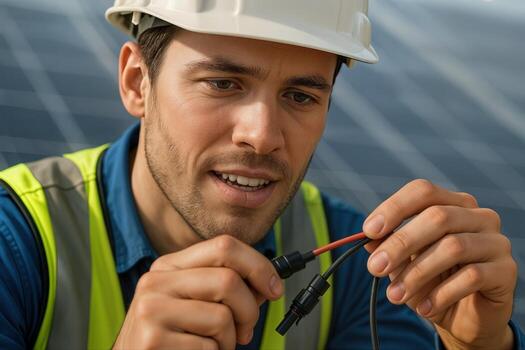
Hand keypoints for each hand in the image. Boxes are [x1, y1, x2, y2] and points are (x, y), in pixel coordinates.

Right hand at [113, 235, 282, 349]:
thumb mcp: (194, 301)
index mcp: (170, 265)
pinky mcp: (152, 341)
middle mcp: (156, 281)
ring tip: (214, 346)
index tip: (274, 288)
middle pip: (228, 280)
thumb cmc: (172, 336)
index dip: (258, 265)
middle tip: (245, 330)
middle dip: (249, 310)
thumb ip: (226, 287)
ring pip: (222, 317)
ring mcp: (151, 310)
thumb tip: (268, 282)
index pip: (224, 246)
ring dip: (229, 340)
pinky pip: (208, 347)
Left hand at [363, 179, 516, 349]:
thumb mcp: (403, 262)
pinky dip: (441, 293)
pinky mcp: (506, 270)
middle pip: (436, 216)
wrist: (464, 317)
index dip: (394, 208)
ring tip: (394, 295)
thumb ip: (387, 246)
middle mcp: (478, 216)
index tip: (368, 231)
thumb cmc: (431, 281)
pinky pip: (472, 276)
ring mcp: (495, 241)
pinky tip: (424, 309)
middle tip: (375, 268)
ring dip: (416, 273)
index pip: (423, 192)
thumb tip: (367, 239)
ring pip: (452, 246)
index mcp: (452, 204)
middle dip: (400, 243)